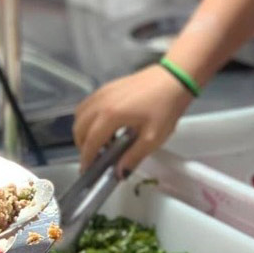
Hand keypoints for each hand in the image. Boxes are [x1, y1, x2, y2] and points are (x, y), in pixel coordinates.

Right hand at [73, 65, 194, 174]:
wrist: (174, 78)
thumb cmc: (165, 107)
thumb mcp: (153, 138)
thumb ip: (133, 157)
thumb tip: (119, 174)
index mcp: (111, 115)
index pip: (90, 141)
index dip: (86, 158)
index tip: (87, 170)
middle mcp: (101, 102)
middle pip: (79, 127)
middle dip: (82, 145)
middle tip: (94, 157)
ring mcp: (103, 91)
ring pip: (80, 113)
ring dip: (84, 130)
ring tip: (101, 141)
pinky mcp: (108, 86)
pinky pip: (88, 103)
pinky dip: (89, 117)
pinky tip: (106, 124)